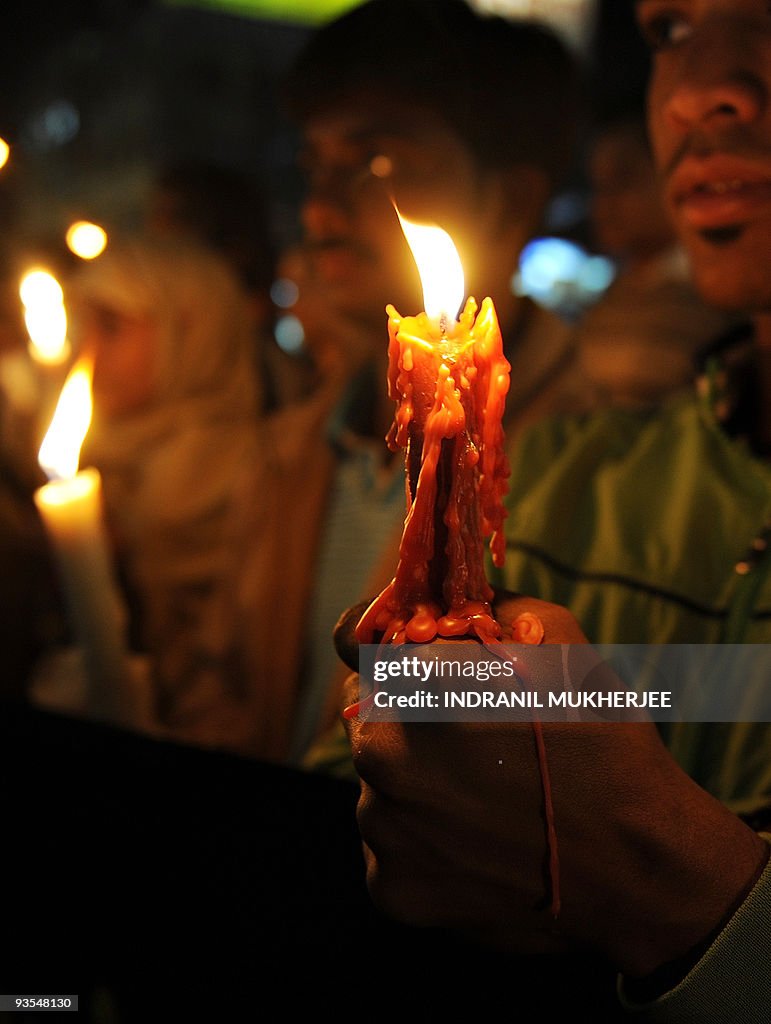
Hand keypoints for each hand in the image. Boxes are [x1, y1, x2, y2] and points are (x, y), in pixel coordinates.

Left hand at [338, 591, 768, 976]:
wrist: (640, 870)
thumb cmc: (602, 743)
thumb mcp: (558, 640)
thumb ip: (483, 606)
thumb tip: (437, 599)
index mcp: (416, 682)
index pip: (355, 643)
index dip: (386, 648)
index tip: (412, 661)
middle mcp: (382, 755)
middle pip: (369, 717)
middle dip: (407, 719)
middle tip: (473, 742)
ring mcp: (383, 829)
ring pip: (379, 787)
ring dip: (416, 786)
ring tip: (485, 799)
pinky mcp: (391, 888)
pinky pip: (390, 848)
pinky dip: (424, 844)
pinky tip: (478, 844)